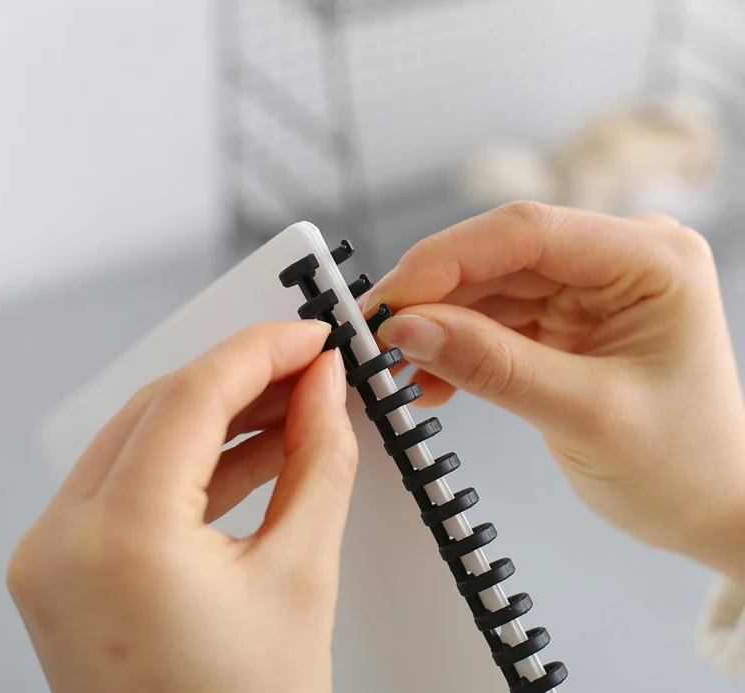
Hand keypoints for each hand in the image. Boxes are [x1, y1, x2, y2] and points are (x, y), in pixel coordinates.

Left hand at [8, 321, 356, 692]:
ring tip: (292, 405)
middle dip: (243, 379)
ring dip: (220, 416)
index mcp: (118, 541)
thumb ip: (318, 460)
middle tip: (308, 368)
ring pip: (142, 437)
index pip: (192, 398)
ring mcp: (51, 555)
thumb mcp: (302, 574)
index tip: (308, 337)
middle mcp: (62, 541)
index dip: (261, 353)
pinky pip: (131, 480)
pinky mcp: (63, 565)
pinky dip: (193, 460)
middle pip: (161, 408)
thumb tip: (324, 389)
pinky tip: (252, 448)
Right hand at [363, 202, 744, 580]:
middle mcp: (617, 259)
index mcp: (651, 259)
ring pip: (485, 286)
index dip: (445, 260)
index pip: (527, 231)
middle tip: (375, 338)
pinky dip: (453, 347)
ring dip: (435, 326)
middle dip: (430, 296)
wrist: (709, 504)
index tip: (388, 301)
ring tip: (396, 370)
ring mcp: (587, 287)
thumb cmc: (683, 465)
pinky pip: (492, 318)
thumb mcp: (585, 416)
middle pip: (497, 255)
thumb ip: (494, 367)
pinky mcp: (563, 317)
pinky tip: (428, 379)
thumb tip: (408, 328)